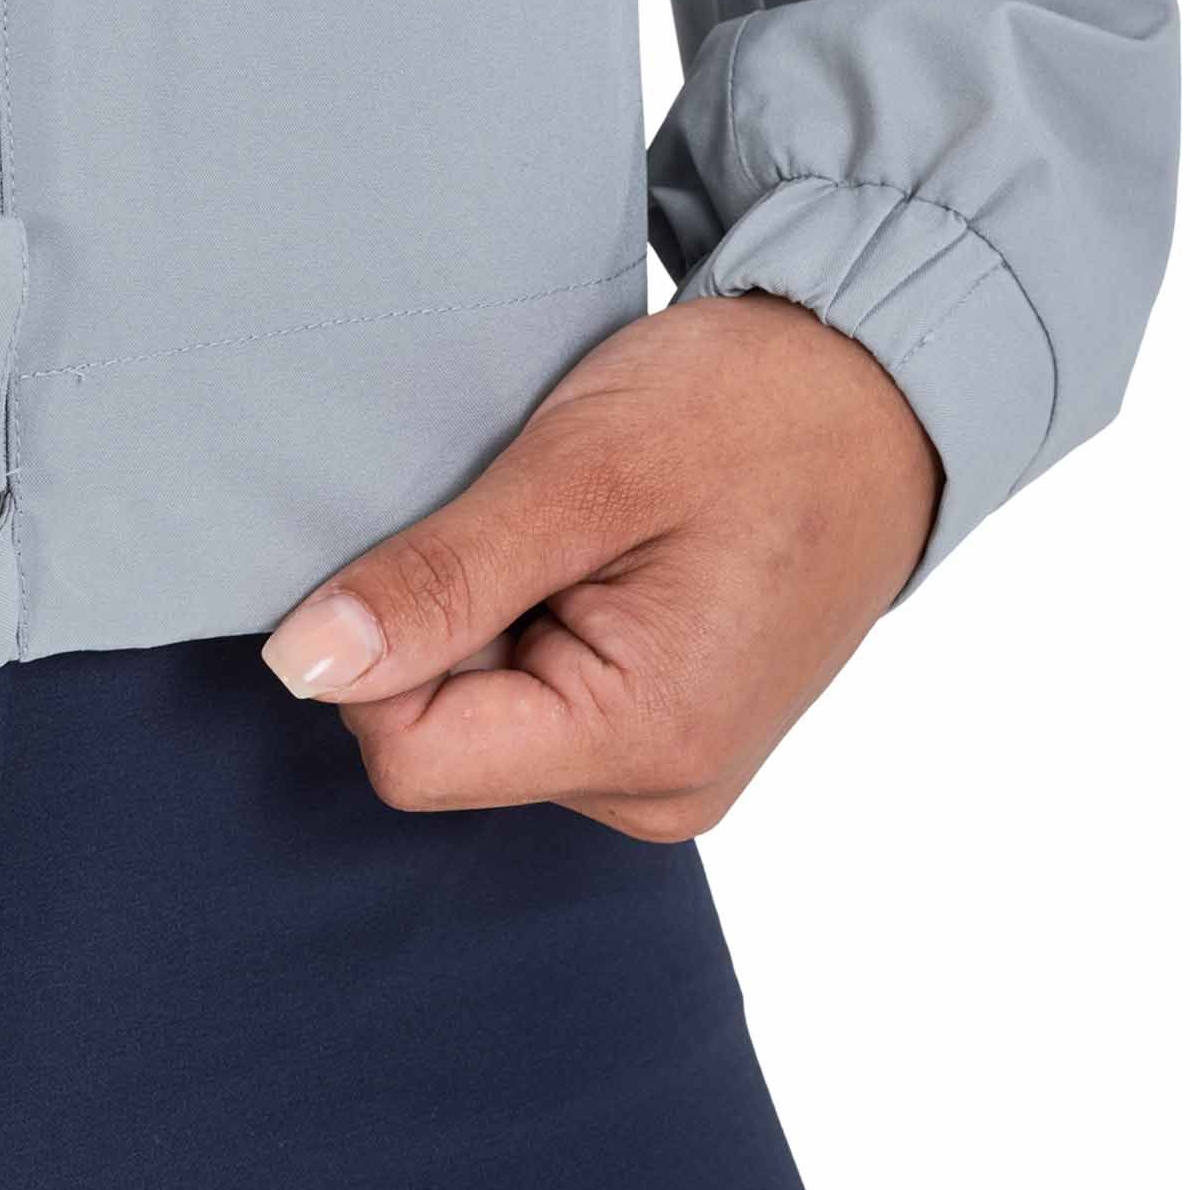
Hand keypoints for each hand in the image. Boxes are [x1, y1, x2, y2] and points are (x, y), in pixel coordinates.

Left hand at [260, 293, 940, 839]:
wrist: (887, 398)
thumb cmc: (761, 412)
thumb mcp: (584, 472)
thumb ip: (439, 580)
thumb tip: (301, 666)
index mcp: (645, 741)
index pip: (409, 755)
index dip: (393, 644)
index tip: (466, 540)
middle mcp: (660, 791)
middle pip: (447, 745)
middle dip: (458, 628)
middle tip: (548, 526)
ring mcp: (669, 773)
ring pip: (488, 725)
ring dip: (501, 624)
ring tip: (592, 538)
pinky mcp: (668, 741)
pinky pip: (543, 709)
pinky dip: (540, 630)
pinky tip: (606, 566)